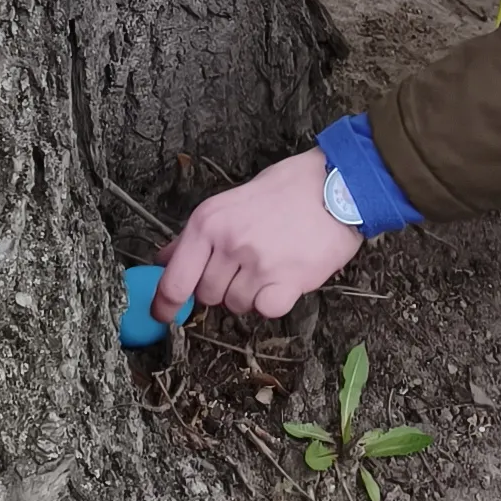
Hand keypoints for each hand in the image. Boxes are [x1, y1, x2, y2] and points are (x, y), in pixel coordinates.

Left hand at [160, 150, 362, 319]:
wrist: (339, 185)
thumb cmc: (288, 188)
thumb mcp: (232, 201)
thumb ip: (199, 234)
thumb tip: (167, 259)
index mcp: (209, 221)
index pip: (174, 280)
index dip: (164, 305)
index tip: (162, 315)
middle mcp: (229, 244)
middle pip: (206, 295)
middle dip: (219, 286)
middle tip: (242, 264)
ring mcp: (258, 265)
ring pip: (235, 305)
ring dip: (247, 293)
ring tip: (268, 264)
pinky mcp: (287, 283)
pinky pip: (265, 311)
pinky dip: (271, 301)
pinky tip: (283, 278)